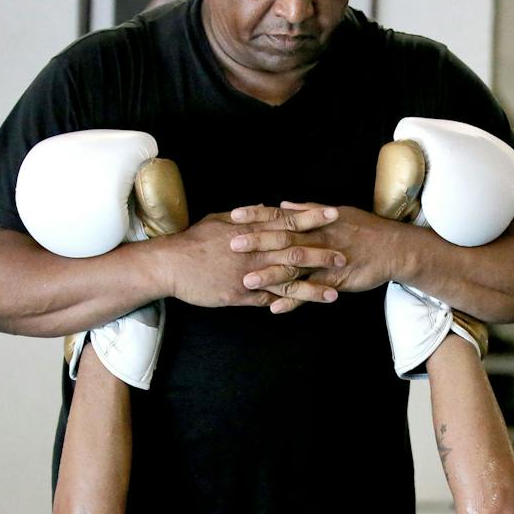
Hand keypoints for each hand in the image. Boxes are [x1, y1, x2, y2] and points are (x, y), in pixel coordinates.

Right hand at [150, 206, 345, 309]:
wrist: (169, 265)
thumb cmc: (193, 241)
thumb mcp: (219, 220)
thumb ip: (246, 215)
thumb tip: (266, 206)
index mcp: (250, 230)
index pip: (287, 221)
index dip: (312, 217)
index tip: (334, 213)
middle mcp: (253, 252)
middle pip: (294, 252)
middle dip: (322, 254)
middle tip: (345, 255)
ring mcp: (248, 275)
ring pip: (286, 281)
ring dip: (312, 287)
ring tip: (335, 292)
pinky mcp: (239, 295)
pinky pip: (267, 299)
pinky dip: (286, 303)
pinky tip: (305, 308)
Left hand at [229, 202, 413, 313]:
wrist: (394, 248)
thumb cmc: (365, 230)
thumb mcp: (336, 213)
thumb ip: (307, 210)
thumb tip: (284, 203)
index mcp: (314, 221)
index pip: (280, 215)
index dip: (257, 215)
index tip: (233, 216)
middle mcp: (318, 237)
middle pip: (283, 238)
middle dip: (257, 242)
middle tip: (232, 245)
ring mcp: (326, 260)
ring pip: (295, 266)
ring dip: (271, 274)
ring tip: (248, 281)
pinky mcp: (336, 280)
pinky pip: (311, 291)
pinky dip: (294, 300)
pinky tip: (276, 308)